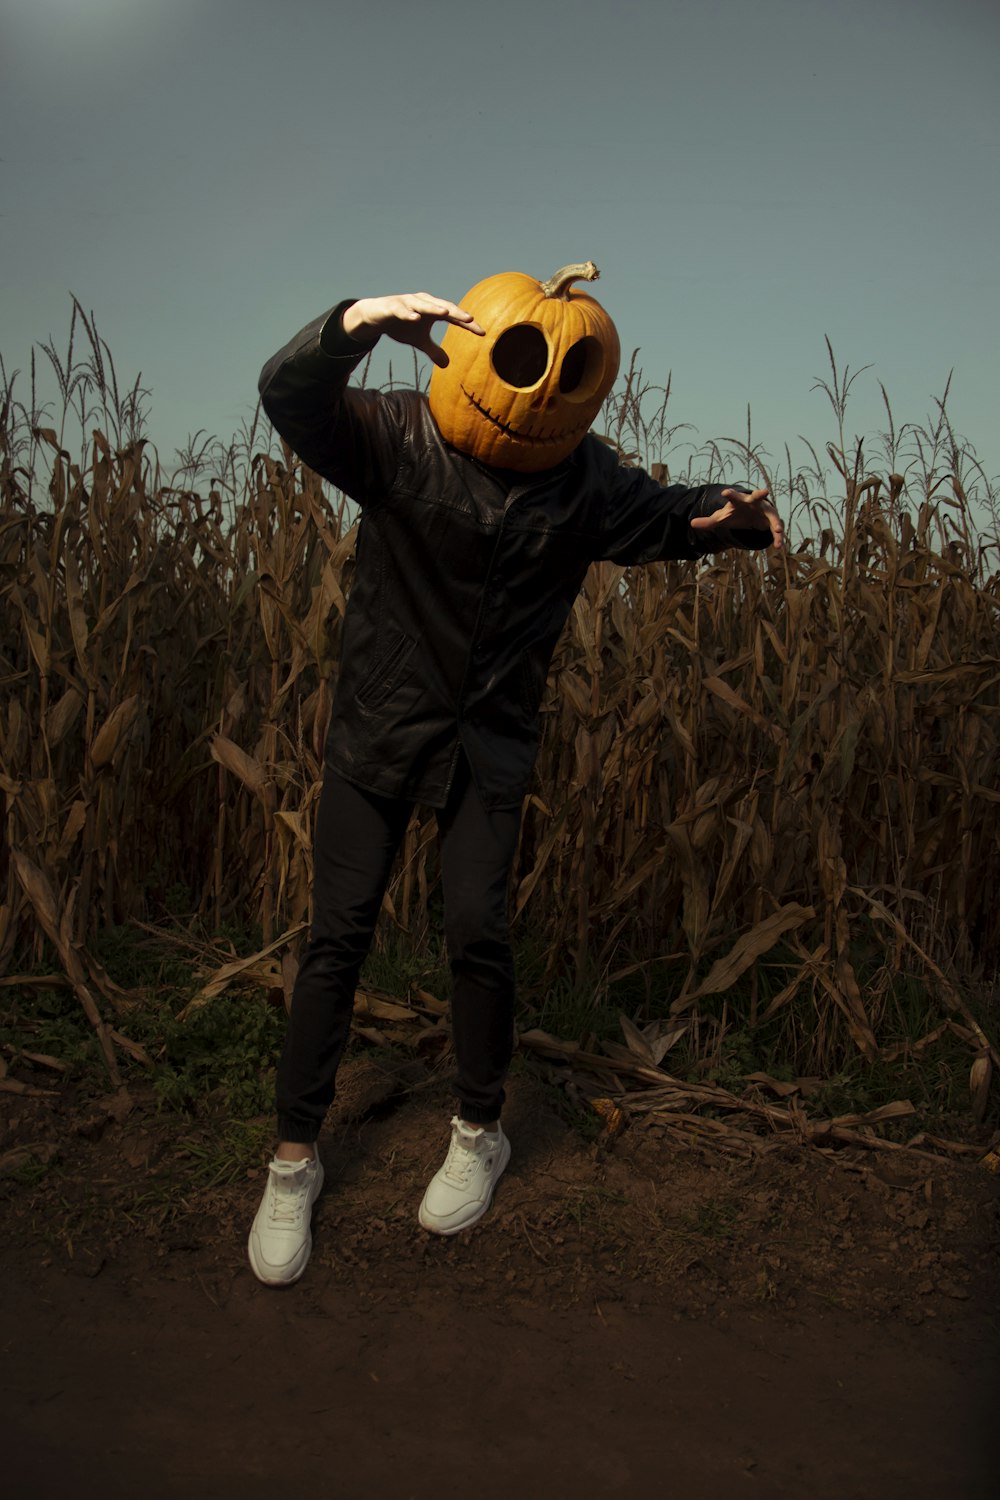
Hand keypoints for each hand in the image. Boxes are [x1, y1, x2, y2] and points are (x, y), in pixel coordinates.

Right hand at [342, 293, 483, 366]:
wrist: (375, 316)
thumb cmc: (400, 324)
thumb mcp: (418, 340)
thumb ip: (433, 350)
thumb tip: (447, 365)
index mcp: (432, 311)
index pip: (454, 318)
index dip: (467, 325)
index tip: (482, 333)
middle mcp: (423, 303)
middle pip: (443, 307)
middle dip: (456, 313)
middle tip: (470, 319)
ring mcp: (408, 303)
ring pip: (424, 305)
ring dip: (434, 308)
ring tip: (446, 313)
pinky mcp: (393, 306)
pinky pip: (402, 310)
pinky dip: (408, 313)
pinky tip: (415, 318)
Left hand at [690, 486, 784, 550]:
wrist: (751, 513)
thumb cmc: (735, 514)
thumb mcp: (721, 518)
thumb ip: (708, 521)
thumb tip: (691, 523)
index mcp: (739, 501)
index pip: (733, 497)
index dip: (730, 495)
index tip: (725, 492)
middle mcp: (753, 502)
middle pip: (757, 497)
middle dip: (760, 494)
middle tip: (765, 491)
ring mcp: (764, 510)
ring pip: (772, 515)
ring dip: (776, 522)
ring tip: (779, 530)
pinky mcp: (771, 520)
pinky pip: (775, 528)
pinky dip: (777, 537)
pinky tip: (779, 546)